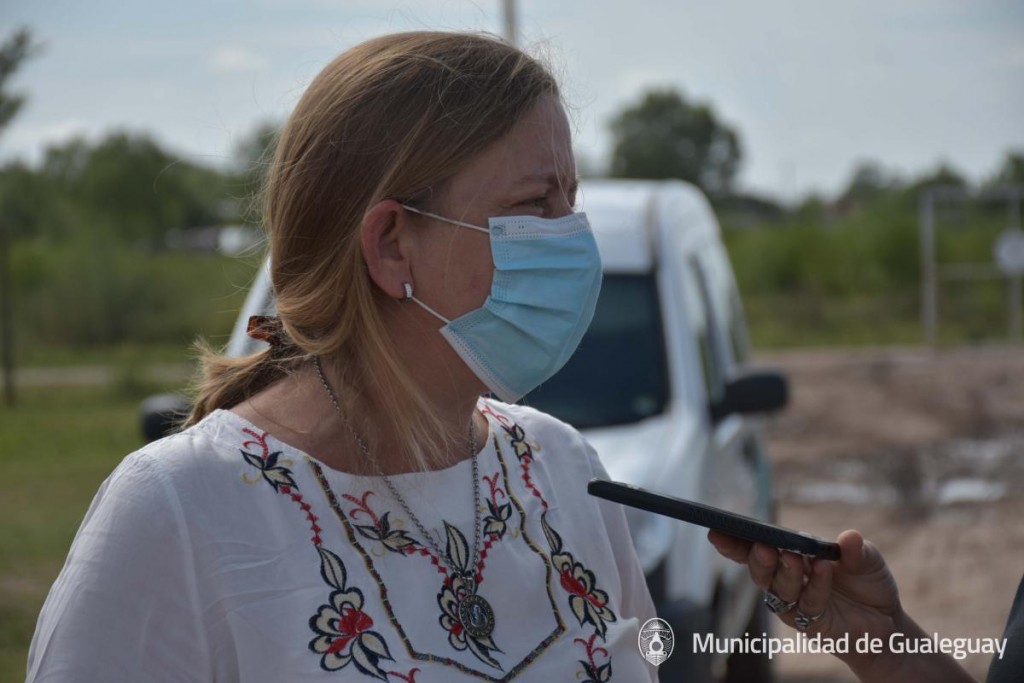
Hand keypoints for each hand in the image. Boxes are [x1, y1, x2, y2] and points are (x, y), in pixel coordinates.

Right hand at [708, 529, 906, 676]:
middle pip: (758, 569)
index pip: (755, 548)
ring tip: (793, 556)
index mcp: (788, 557)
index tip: (717, 531)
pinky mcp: (809, 622)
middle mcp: (785, 579)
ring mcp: (795, 602)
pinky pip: (806, 603)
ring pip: (777, 588)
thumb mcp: (865, 557)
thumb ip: (855, 548)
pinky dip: (815, 585)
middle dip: (756, 557)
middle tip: (764, 547)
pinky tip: (824, 570)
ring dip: (785, 572)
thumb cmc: (866, 583)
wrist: (886, 620)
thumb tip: (848, 537)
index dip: (734, 541)